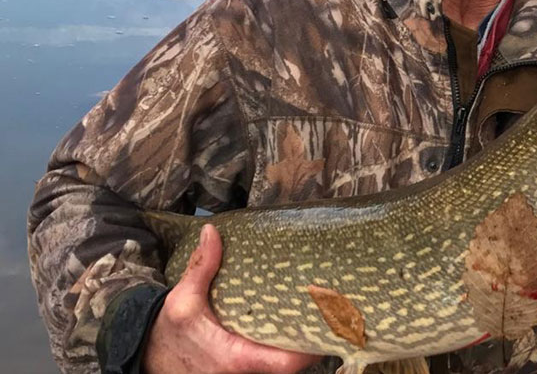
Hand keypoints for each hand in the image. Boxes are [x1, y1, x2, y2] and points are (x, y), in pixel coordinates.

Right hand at [143, 224, 321, 373]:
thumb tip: (212, 232)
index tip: (326, 324)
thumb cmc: (168, 332)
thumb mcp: (182, 300)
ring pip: (283, 365)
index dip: (310, 348)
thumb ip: (202, 268)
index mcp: (235, 357)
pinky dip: (287, 346)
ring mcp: (244, 373)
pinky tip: (298, 323)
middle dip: (312, 341)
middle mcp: (244, 371)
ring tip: (321, 312)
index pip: (285, 364)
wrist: (149, 356)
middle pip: (292, 364)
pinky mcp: (243, 369)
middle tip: (332, 310)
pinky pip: (272, 361)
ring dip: (301, 344)